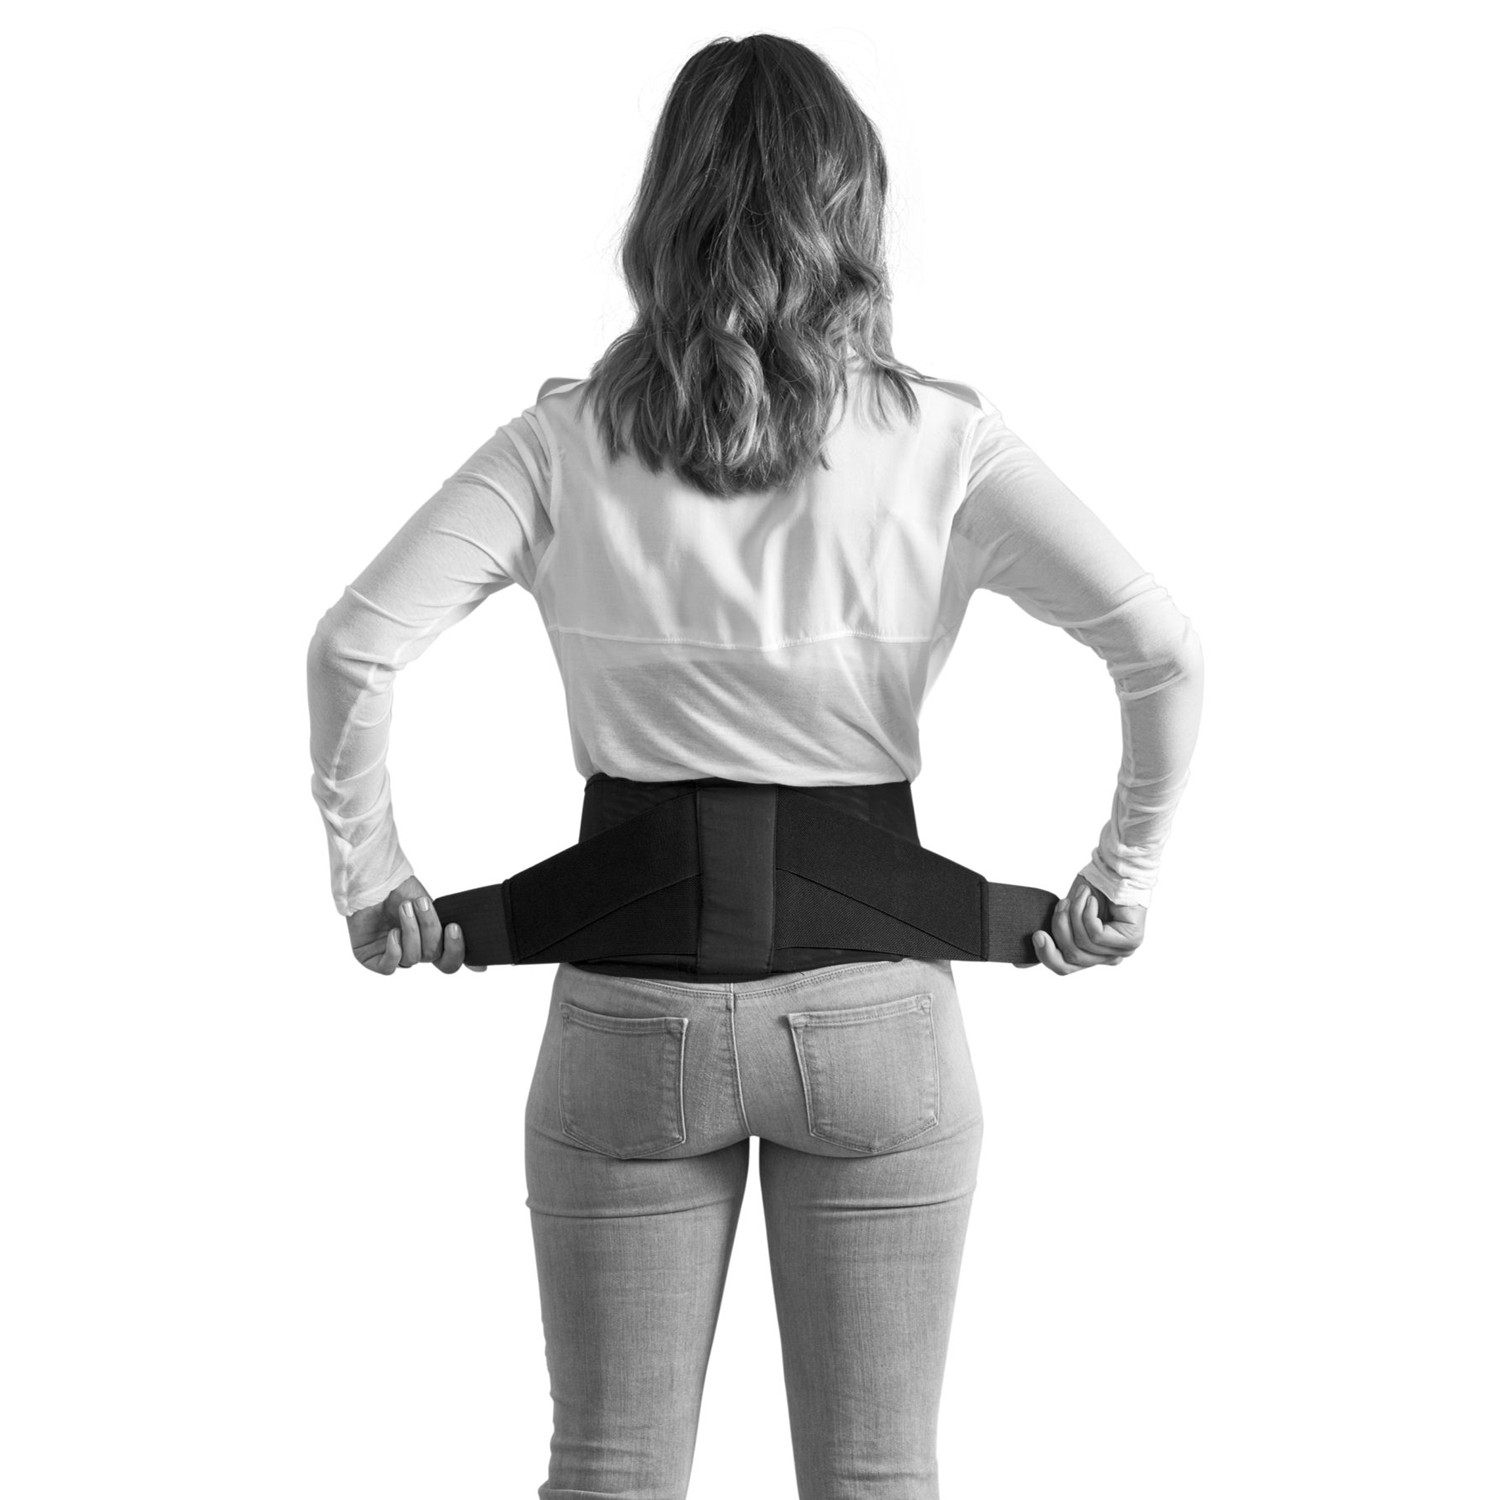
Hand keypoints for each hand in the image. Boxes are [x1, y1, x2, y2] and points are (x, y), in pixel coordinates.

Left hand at [345, 874, 486, 975]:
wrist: (373, 880)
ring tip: (404, 907)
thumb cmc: (401, 890)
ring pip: (412, 958)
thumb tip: (481, 971)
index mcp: (431, 943)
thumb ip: (451, 933)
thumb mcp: (433, 909)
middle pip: (433, 957)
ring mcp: (392, 957)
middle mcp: (413, 952)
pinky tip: (393, 932)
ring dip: (411, 930)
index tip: (454, 928)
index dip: (456, 951)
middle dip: (430, 930)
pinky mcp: (371, 959)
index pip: (449, 962)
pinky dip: (394, 950)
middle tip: (424, 904)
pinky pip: (389, 966)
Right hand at [1025, 874, 1145, 975]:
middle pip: (1071, 958)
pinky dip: (1088, 913)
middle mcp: (1108, 957)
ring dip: (1076, 914)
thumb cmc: (1093, 888)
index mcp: (1092, 954)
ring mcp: (1122, 951)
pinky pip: (1096, 935)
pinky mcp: (1131, 941)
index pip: (1065, 967)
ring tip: (1081, 895)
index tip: (1037, 935)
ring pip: (1083, 944)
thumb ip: (1054, 936)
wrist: (1115, 868)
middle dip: (1060, 926)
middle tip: (1063, 903)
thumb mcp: (1066, 914)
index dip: (1047, 956)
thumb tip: (1024, 961)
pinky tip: (1092, 900)